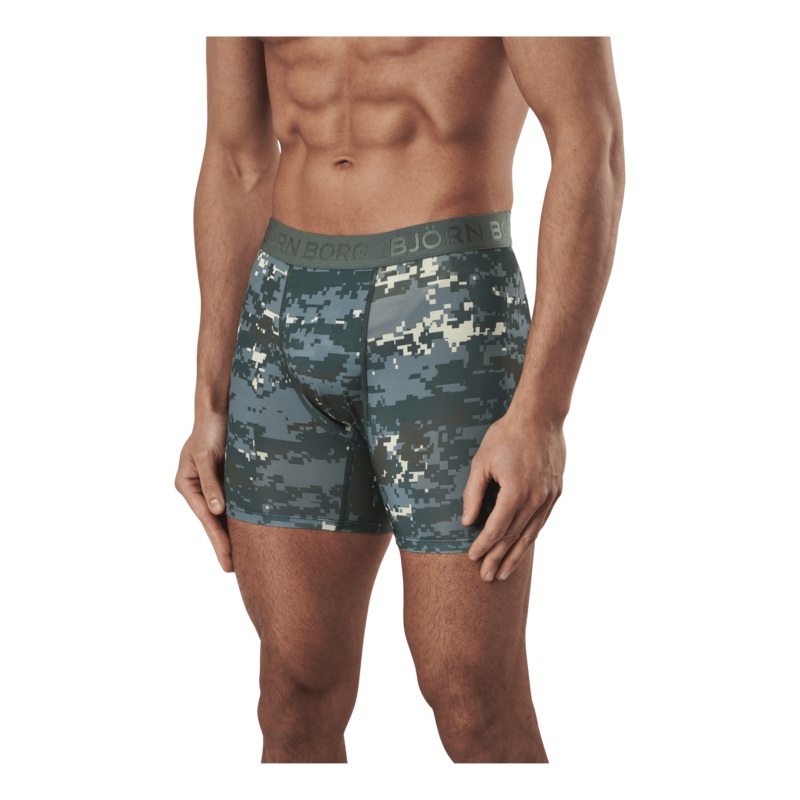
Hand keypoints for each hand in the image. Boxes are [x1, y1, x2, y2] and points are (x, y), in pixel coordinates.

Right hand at [174, 411, 232, 571]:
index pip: (205, 518)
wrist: (222, 409)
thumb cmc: (210, 429)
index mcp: (187, 484)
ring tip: (243, 559)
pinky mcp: (229, 479)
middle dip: (224, 544)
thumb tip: (216, 511)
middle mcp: (200, 488)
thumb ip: (210, 483)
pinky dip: (241, 517)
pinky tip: (251, 532)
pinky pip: (236, 502)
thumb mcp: (205, 456)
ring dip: (233, 534)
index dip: (218, 539)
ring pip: (225, 515)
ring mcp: (215, 485)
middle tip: (234, 570)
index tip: (228, 559)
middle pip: (213, 521)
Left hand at [462, 411, 564, 581]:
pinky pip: (541, 521)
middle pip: (514, 537)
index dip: (483, 546)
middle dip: (498, 559)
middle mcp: (535, 498)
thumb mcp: (481, 462)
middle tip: (487, 578)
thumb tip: (468, 522)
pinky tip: (522, 548)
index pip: (496, 528)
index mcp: (515, 491)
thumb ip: (474, 494)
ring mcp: (549, 496)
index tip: (472, 558)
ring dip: (516, 555)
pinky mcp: (556, 492)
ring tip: (504, 573)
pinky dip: (530, 537)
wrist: (540, 417)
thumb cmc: (505, 436)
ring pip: (530, 534)